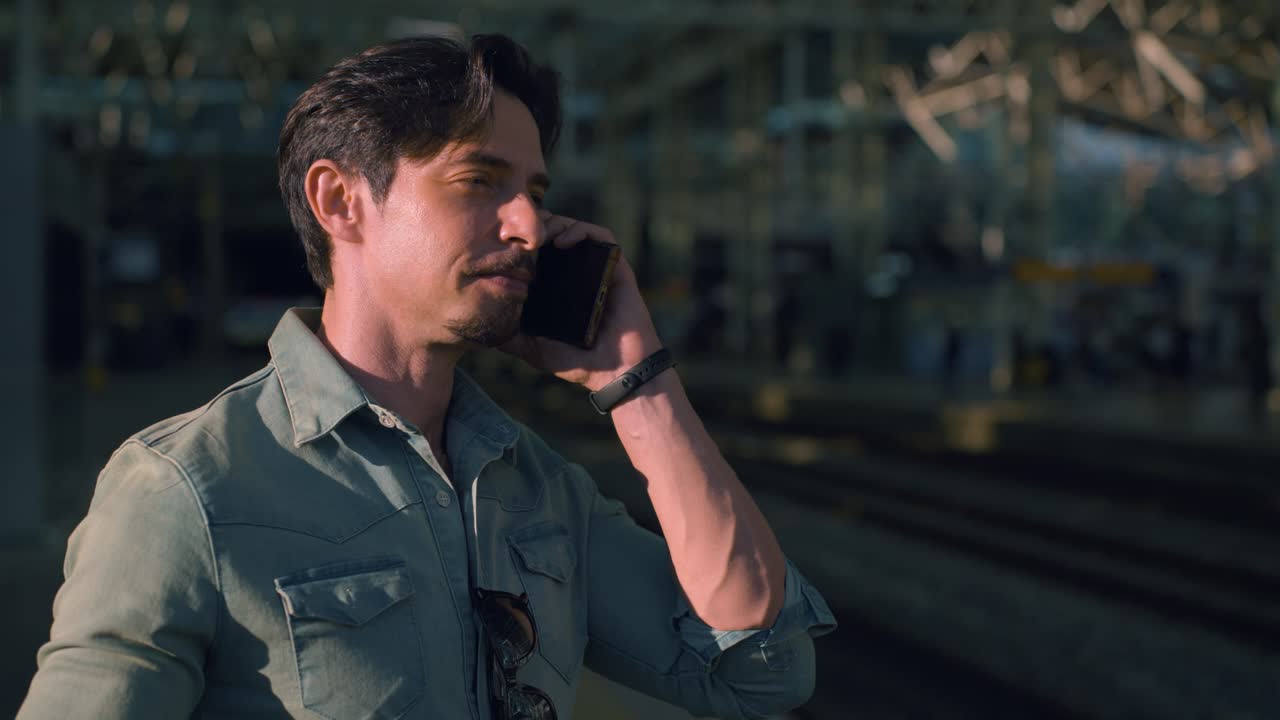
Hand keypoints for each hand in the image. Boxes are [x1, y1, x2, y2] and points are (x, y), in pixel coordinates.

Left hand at [499, 213, 663, 390]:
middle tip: (520, 236)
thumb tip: (478, 328)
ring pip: (575, 228)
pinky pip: (602, 237)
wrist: (616, 372)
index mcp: (557, 287)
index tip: (502, 244)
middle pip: (554, 233)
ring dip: (556, 224)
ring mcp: (596, 269)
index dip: (521, 242)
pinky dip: (581, 231)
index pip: (537, 252)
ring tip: (539, 236)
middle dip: (536, 228)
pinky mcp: (616, 267)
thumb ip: (510, 337)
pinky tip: (562, 242)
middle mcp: (576, 273)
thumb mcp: (533, 348)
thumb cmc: (577, 363)